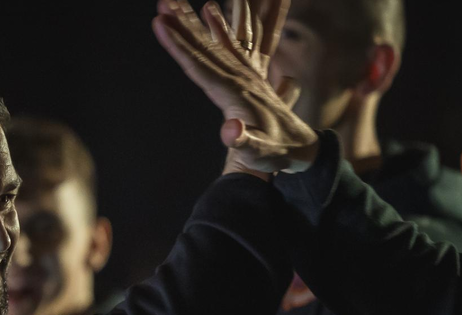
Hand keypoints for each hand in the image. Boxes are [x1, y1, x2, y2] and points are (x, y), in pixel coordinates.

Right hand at [152, 0, 318, 174]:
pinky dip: (215, 27)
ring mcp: (244, 75)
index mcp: (237, 93)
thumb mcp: (261, 152)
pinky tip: (208, 10)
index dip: (179, 46)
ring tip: (175, 3)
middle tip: (162, 3)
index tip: (160, 26)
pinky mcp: (247, 75)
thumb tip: (228, 131)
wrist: (302, 147)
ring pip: (214, 42)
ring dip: (193, 21)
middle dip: (182, 25)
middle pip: (205, 46)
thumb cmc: (277, 153)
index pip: (201, 65)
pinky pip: (228, 46)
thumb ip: (245, 141)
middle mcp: (240, 78)